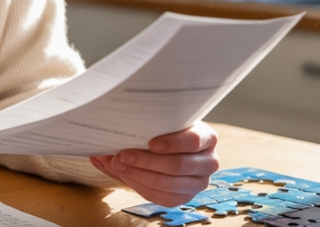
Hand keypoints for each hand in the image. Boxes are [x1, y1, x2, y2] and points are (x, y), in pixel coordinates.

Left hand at [89, 122, 218, 206]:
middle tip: (121, 155)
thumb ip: (142, 125)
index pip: (194, 141)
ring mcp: (198, 183)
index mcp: (207, 138)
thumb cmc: (166, 129)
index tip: (150, 143)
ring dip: (137, 175)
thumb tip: (110, 131)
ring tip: (115, 164)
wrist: (173, 145)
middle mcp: (209, 162)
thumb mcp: (161, 122)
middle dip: (145, 161)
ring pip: (168, 184)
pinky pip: (161, 197)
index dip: (172, 143)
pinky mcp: (184, 197)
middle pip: (178, 165)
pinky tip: (123, 175)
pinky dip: (138, 186)